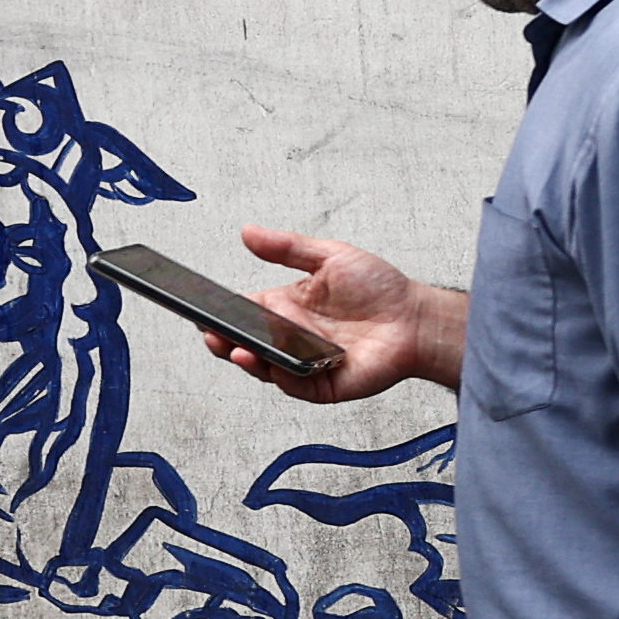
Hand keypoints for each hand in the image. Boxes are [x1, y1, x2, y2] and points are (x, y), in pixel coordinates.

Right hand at [226, 225, 459, 400]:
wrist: (417, 316)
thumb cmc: (380, 288)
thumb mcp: (330, 257)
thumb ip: (287, 247)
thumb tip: (248, 231)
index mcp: (285, 308)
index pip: (241, 315)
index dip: (219, 315)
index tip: (201, 310)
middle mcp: (290, 338)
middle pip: (245, 345)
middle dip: (224, 342)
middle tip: (212, 334)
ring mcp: (304, 363)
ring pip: (265, 369)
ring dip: (248, 361)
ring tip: (239, 350)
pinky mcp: (325, 384)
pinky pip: (297, 386)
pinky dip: (283, 378)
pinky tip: (277, 365)